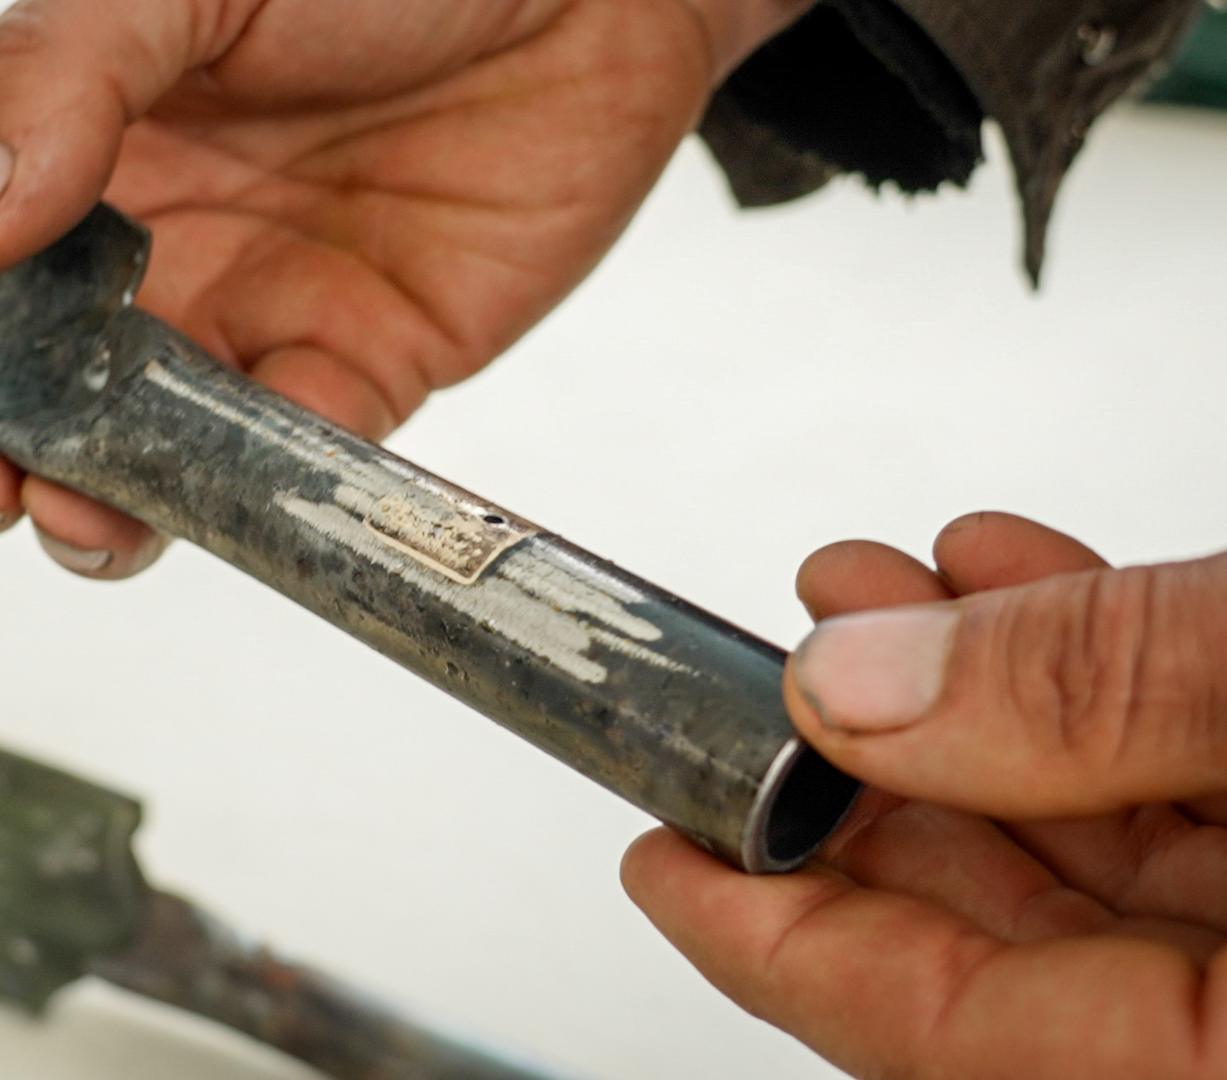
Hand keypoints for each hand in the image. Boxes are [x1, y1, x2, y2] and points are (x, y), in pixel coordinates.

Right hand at [0, 0, 809, 576]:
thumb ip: (56, 89)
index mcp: (57, 136)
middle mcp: (131, 243)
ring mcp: (235, 314)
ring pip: (119, 454)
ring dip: (72, 504)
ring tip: (66, 508)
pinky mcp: (350, 372)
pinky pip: (270, 465)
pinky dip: (222, 506)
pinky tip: (194, 504)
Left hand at [624, 511, 1226, 1077]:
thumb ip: (1088, 699)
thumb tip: (854, 687)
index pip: (933, 1035)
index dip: (769, 937)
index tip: (660, 854)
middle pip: (1003, 942)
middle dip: (861, 778)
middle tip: (766, 679)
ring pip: (1093, 850)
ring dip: (965, 698)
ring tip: (865, 591)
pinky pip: (1189, 795)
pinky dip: (1093, 685)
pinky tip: (1005, 586)